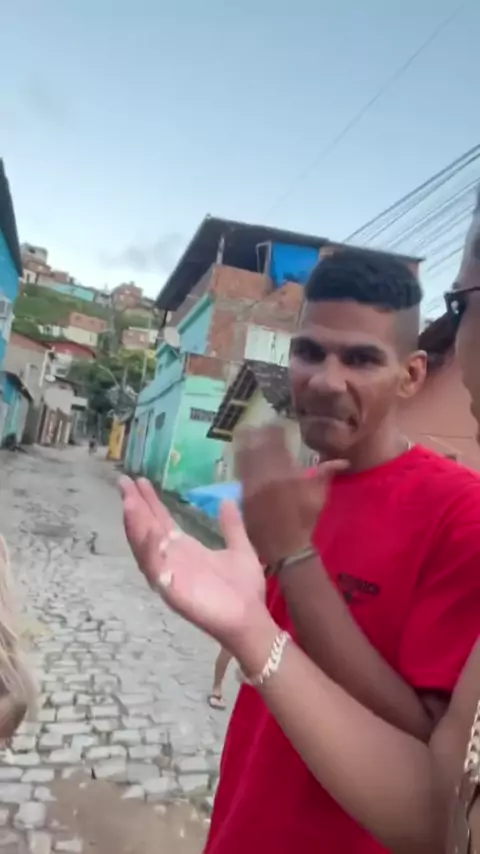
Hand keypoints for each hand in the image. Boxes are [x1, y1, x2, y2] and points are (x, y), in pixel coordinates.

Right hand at [119, 477, 266, 651]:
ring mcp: (170, 576)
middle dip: (135, 507)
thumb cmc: (244, 589)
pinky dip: (151, 552)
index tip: (138, 481)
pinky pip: (157, 571)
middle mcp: (172, 561)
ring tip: (129, 502)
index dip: (149, 502)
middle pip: (147, 530)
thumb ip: (231, 526)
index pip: (160, 522)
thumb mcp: (240, 549)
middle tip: (123, 482)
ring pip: (145, 549)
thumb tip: (226, 500)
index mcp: (185, 550)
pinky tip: (150, 532)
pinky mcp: (173, 592)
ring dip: (136, 526)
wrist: (252, 619)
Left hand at [236, 425, 347, 564]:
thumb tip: (342, 461)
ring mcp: (251, 487)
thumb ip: (325, 474)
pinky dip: (239, 461)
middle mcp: (267, 477)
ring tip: (245, 433)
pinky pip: (239, 473)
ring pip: (245, 458)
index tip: (276, 423)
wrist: (285, 547)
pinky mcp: (242, 496)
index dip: (275, 431)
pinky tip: (239, 454)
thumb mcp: (318, 496)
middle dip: (257, 434)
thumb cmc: (304, 521)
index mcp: (287, 474)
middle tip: (258, 425)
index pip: (278, 444)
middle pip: (257, 447)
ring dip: (245, 444)